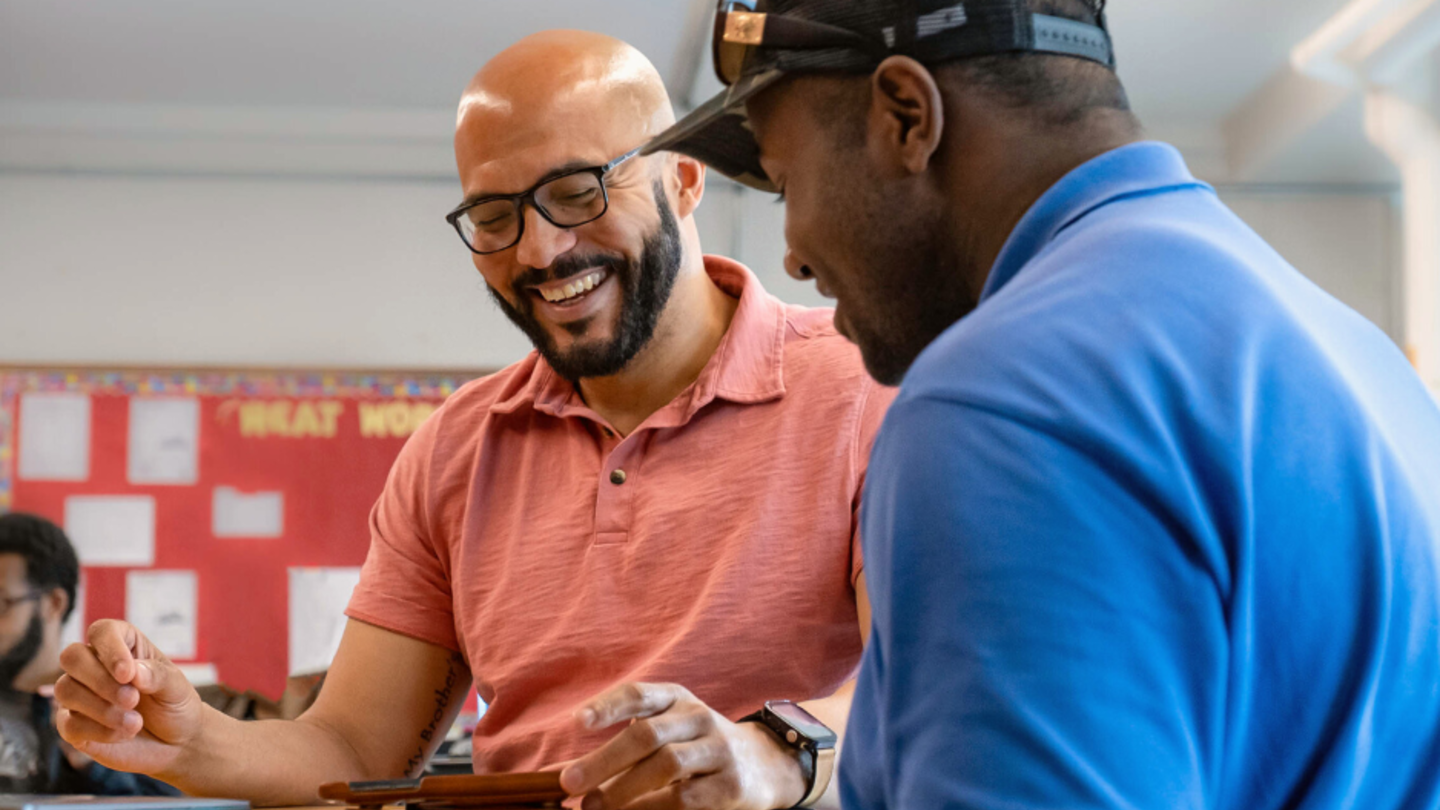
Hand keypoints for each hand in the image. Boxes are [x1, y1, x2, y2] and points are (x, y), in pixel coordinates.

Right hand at [53, 619, 206, 777]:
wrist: (176, 743)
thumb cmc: (175, 705)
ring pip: (66, 689)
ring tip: (135, 723)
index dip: (110, 649)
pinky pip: (68, 724)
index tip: (127, 673)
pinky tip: (124, 734)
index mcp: (123, 645)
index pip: (102, 631)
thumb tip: (132, 671)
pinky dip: (99, 731)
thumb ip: (156, 675)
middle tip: (132, 699)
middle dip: (100, 680)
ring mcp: (80, 695)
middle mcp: (94, 665)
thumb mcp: (176, 687)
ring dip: (101, 708)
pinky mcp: (73, 726)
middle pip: (72, 656)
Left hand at [559, 683, 806, 809]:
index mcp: (677, 699)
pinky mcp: (731, 785)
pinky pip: (686, 798)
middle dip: (604, 760)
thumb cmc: (696, 747)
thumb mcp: (665, 733)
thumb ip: (616, 749)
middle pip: (647, 734)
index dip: (608, 705)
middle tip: (570, 783)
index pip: (639, 694)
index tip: (577, 722)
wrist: (765, 764)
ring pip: (667, 765)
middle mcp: (698, 718)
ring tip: (594, 807)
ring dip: (624, 789)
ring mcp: (718, 750)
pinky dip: (652, 809)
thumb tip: (555, 773)